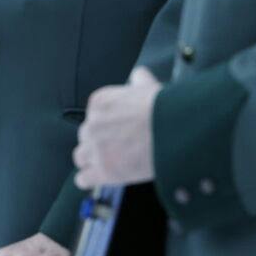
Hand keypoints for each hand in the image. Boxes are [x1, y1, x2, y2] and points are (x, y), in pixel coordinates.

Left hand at [73, 67, 160, 188]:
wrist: (174, 130)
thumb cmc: (165, 109)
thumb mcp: (149, 87)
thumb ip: (139, 81)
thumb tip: (138, 75)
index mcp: (99, 103)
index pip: (91, 117)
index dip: (104, 127)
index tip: (116, 132)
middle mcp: (92, 124)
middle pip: (85, 137)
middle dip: (98, 143)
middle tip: (116, 149)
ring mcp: (96, 148)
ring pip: (80, 158)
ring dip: (91, 161)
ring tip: (108, 164)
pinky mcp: (103, 171)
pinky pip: (83, 179)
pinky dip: (89, 179)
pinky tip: (98, 178)